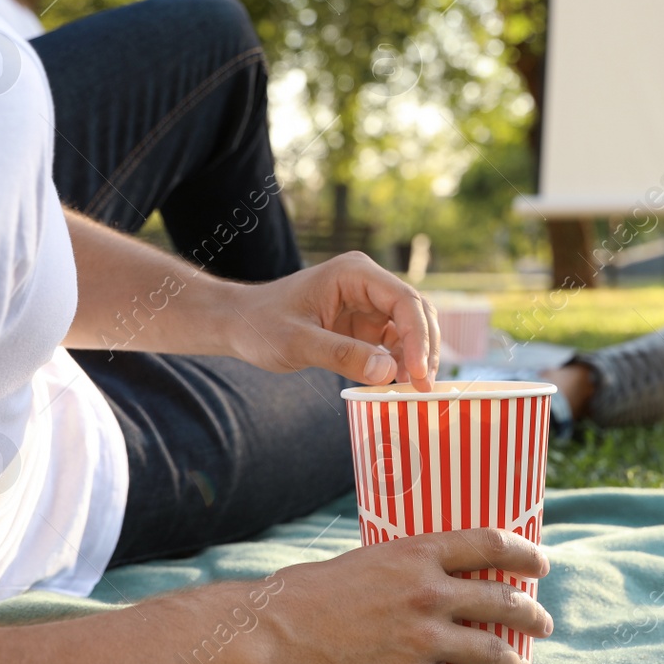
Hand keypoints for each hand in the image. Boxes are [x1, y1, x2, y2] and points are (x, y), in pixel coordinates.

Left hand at [224, 251, 440, 387]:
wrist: (238, 324)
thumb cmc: (261, 325)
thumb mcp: (297, 343)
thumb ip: (342, 355)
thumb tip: (389, 372)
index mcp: (354, 273)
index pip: (403, 300)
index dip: (418, 336)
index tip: (417, 373)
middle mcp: (367, 283)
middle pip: (416, 311)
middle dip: (425, 348)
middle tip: (424, 388)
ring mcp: (368, 304)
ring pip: (411, 327)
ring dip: (418, 357)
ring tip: (415, 390)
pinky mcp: (364, 324)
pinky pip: (395, 342)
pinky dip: (402, 362)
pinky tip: (398, 384)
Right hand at [259, 528, 552, 663]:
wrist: (274, 634)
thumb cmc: (307, 594)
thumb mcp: (365, 559)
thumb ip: (402, 566)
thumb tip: (424, 572)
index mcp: (417, 554)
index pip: (489, 544)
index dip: (523, 553)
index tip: (540, 563)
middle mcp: (429, 592)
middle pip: (503, 600)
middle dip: (532, 614)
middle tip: (544, 623)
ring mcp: (422, 638)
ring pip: (492, 651)